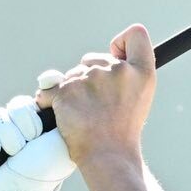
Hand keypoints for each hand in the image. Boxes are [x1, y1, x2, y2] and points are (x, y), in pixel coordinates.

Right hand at [0, 70, 76, 190]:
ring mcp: (2, 134)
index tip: (39, 115)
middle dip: (24, 126)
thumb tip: (58, 87)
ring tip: (13, 155)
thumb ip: (65, 112)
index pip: (36, 98)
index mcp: (43, 124)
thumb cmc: (45, 172)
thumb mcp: (64, 140)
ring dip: (8, 138)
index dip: (35, 105)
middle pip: (17, 105)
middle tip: (30, 145)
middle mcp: (23, 126)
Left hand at [33, 24, 156, 168]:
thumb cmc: (123, 128)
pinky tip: (63, 114)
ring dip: (72, 92)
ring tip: (84, 115)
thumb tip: (110, 53)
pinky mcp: (66, 91)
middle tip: (98, 105)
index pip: (136, 34)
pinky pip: (49, 89)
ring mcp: (90, 79)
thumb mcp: (141, 95)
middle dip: (90, 77)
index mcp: (141, 72)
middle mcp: (117, 70)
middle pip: (93, 58)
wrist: (108, 155)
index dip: (121, 43)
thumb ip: (130, 69)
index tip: (115, 58)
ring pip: (71, 75)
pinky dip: (51, 101)